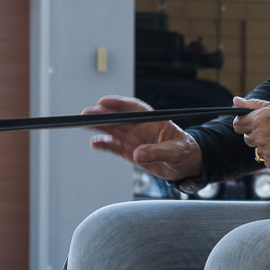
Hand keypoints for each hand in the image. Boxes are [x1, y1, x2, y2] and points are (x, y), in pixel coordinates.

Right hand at [84, 95, 202, 181]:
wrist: (187, 166)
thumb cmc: (186, 153)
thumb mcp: (176, 153)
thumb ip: (158, 152)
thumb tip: (137, 154)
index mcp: (153, 121)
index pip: (134, 108)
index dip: (118, 104)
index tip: (104, 102)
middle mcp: (141, 128)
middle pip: (119, 118)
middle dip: (102, 114)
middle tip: (87, 113)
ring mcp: (134, 139)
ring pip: (113, 130)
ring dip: (98, 126)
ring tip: (83, 124)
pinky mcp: (129, 151)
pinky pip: (113, 146)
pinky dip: (103, 144)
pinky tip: (94, 143)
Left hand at [232, 98, 269, 171]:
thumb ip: (254, 105)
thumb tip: (236, 101)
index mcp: (258, 121)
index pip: (238, 125)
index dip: (245, 124)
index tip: (252, 124)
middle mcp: (260, 137)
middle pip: (248, 139)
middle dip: (257, 135)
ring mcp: (267, 152)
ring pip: (259, 151)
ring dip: (268, 147)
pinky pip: (269, 162)